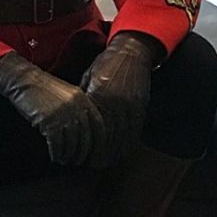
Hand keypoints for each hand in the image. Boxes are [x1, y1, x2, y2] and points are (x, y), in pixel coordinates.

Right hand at [0, 52, 104, 164]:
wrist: (25, 81)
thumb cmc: (45, 90)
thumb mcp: (68, 95)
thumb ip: (79, 109)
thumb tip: (85, 132)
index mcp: (84, 100)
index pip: (98, 125)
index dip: (99, 141)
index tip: (96, 152)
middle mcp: (77, 107)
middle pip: (85, 137)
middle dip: (82, 152)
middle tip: (78, 161)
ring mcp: (63, 114)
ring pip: (71, 142)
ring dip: (68, 154)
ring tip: (64, 159)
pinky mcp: (49, 121)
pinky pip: (57, 143)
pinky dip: (57, 153)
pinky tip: (55, 157)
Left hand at [81, 31, 161, 165]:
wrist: (132, 51)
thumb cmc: (106, 63)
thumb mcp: (88, 78)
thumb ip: (83, 99)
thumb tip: (75, 119)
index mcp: (101, 95)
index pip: (94, 128)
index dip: (89, 146)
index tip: (83, 157)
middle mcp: (118, 103)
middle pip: (109, 137)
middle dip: (101, 153)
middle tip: (93, 164)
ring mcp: (132, 105)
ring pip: (123, 137)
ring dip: (114, 152)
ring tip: (106, 162)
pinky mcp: (141, 106)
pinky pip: (135, 130)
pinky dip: (128, 143)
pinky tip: (121, 151)